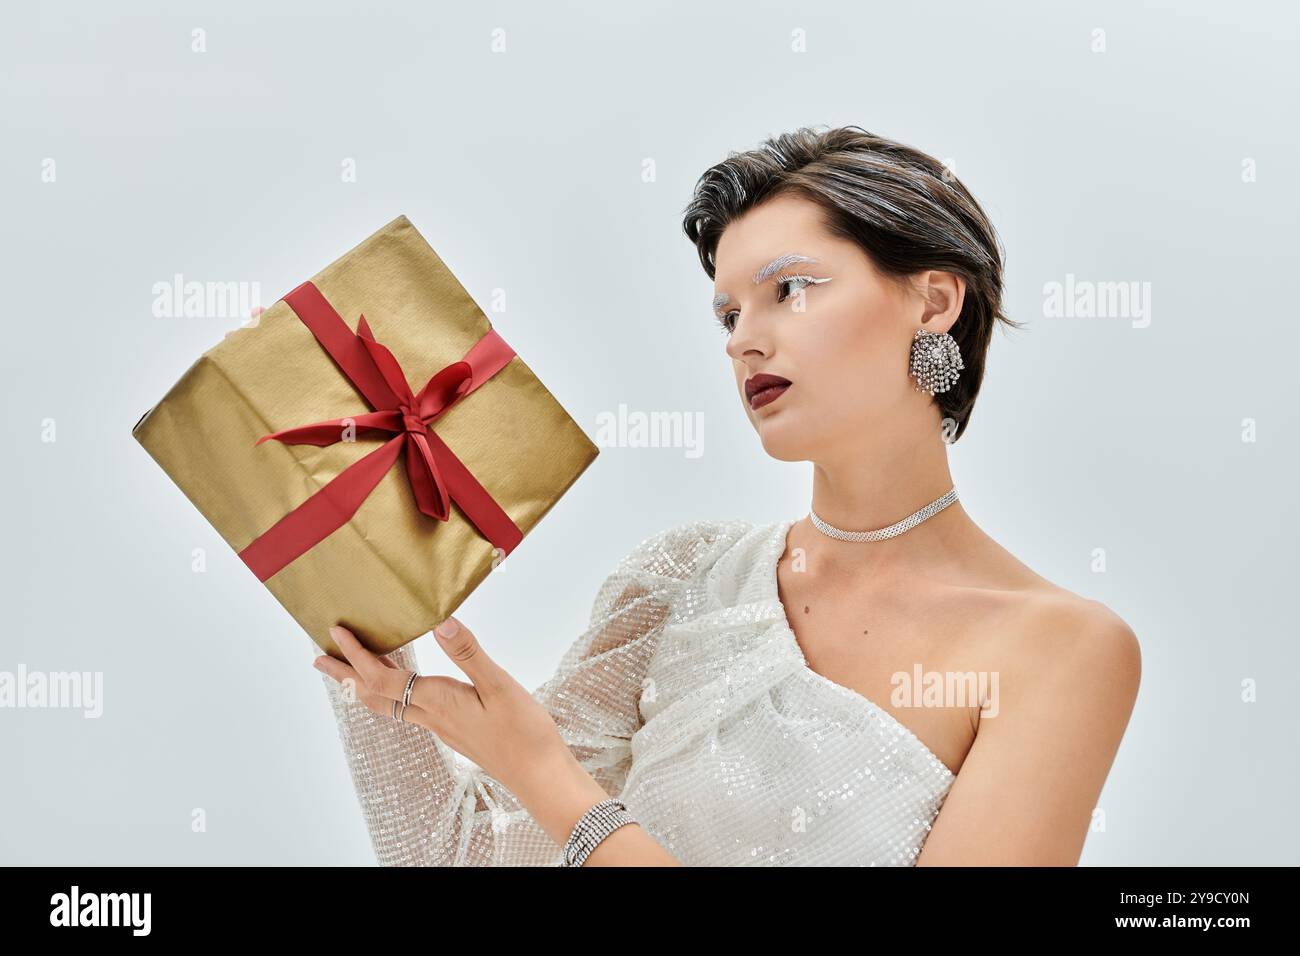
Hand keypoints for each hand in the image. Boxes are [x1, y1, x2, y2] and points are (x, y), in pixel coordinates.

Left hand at [313, 618, 574, 801]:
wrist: (538, 774)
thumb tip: (441, 622)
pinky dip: (390, 695)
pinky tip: (400, 690)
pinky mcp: (452, 731)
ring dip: (363, 686)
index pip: (384, 676)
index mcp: (437, 701)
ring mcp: (440, 726)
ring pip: (389, 705)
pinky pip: (407, 710)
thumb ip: (469, 653)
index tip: (338, 632)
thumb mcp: (500, 686)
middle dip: (345, 675)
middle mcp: (431, 715)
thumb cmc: (524, 733)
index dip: (358, 653)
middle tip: (319, 659)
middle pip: (374, 695)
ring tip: (347, 673)